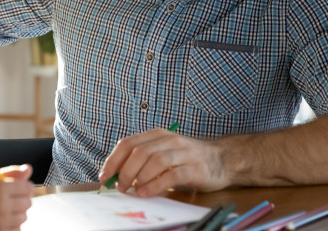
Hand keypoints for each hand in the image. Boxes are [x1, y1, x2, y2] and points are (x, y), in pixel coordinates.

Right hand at [0, 165, 33, 229]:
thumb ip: (11, 173)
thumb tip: (29, 169)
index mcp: (0, 187)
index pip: (28, 187)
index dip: (24, 188)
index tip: (19, 189)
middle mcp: (1, 204)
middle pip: (28, 203)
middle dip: (20, 200)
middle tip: (9, 200)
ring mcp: (1, 221)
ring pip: (24, 217)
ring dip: (16, 214)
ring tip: (3, 211)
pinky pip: (17, 229)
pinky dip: (11, 226)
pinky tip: (1, 221)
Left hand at [98, 128, 228, 196]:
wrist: (222, 160)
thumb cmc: (187, 159)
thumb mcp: (163, 152)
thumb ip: (142, 160)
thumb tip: (115, 176)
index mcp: (157, 134)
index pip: (128, 143)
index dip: (113, 160)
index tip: (104, 176)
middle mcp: (169, 140)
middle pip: (139, 152)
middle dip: (124, 171)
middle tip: (120, 186)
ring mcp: (183, 152)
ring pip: (154, 161)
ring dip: (139, 177)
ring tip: (132, 190)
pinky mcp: (195, 167)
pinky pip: (172, 175)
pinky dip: (156, 185)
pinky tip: (146, 193)